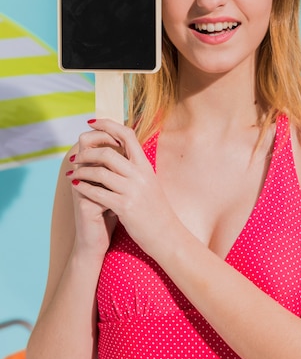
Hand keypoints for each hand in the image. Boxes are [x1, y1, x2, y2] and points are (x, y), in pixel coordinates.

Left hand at [67, 119, 171, 256]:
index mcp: (146, 166)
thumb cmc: (155, 210)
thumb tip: (121, 153)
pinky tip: (76, 186)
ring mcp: (133, 191)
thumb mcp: (150, 183)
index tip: (92, 122)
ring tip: (74, 173)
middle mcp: (140, 175)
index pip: (127, 135)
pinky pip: (97, 193)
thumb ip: (136, 169)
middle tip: (77, 157)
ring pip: (100, 172)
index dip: (108, 125)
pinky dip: (83, 187)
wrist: (167, 236)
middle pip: (109, 152)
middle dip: (88, 153)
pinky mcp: (125, 207)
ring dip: (82, 171)